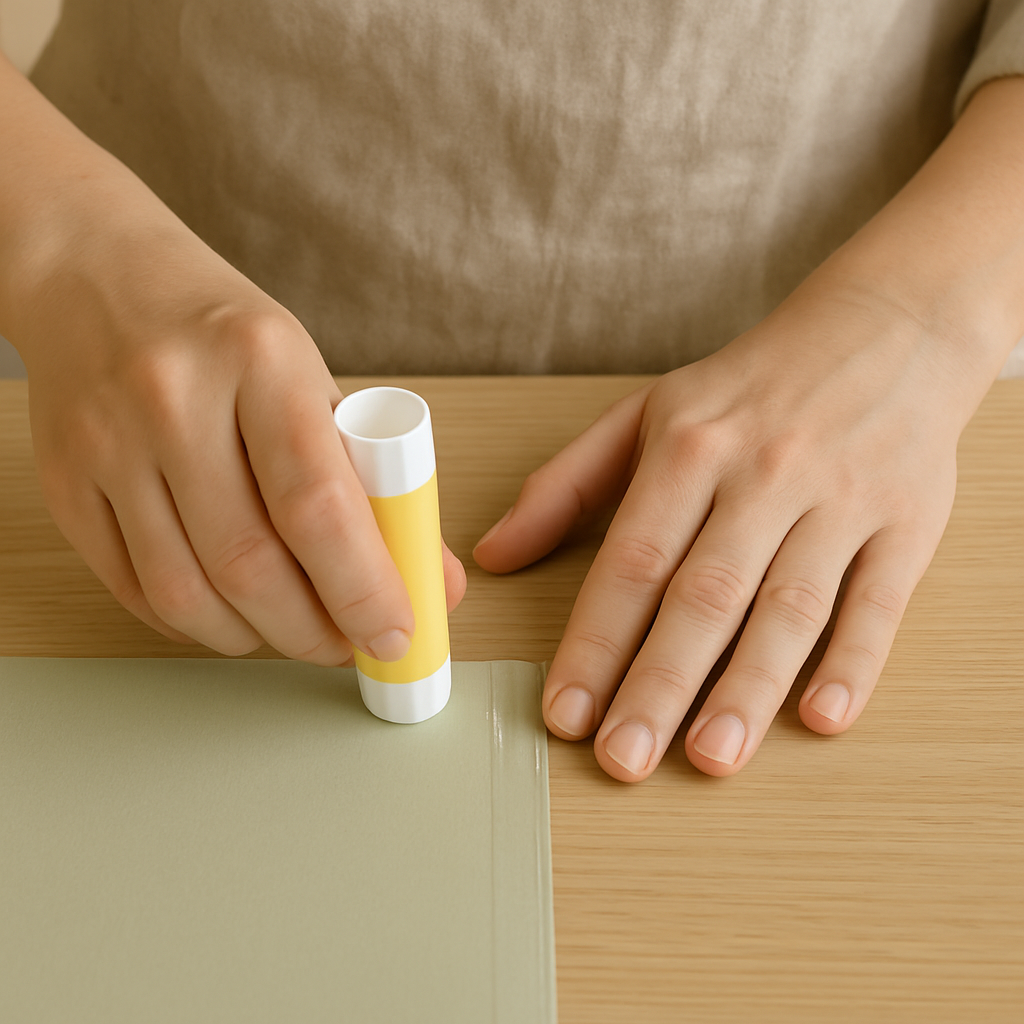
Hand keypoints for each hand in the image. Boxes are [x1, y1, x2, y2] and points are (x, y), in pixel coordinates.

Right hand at [19, 226, 465, 660]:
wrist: (97, 277)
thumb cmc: (225, 334)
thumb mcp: (312, 378)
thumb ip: (371, 479)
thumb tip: (431, 576)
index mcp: (259, 357)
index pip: (318, 503)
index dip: (363, 588)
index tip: (395, 633)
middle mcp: (173, 398)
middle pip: (250, 563)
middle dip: (314, 631)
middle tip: (350, 645)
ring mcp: (109, 444)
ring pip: (187, 593)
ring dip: (258, 637)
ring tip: (297, 632)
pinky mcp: (66, 483)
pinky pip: (136, 591)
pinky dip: (197, 622)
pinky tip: (233, 614)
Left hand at [474, 277, 977, 778]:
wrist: (885, 328)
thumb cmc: (750, 385)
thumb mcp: (645, 413)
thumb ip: (565, 485)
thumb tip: (495, 554)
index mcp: (689, 448)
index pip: (632, 560)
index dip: (595, 642)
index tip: (565, 711)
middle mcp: (763, 475)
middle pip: (705, 594)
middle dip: (659, 684)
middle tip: (623, 759)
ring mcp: (840, 500)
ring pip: (788, 606)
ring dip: (747, 688)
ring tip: (709, 758)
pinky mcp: (906, 523)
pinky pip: (879, 600)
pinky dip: (854, 661)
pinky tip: (822, 717)